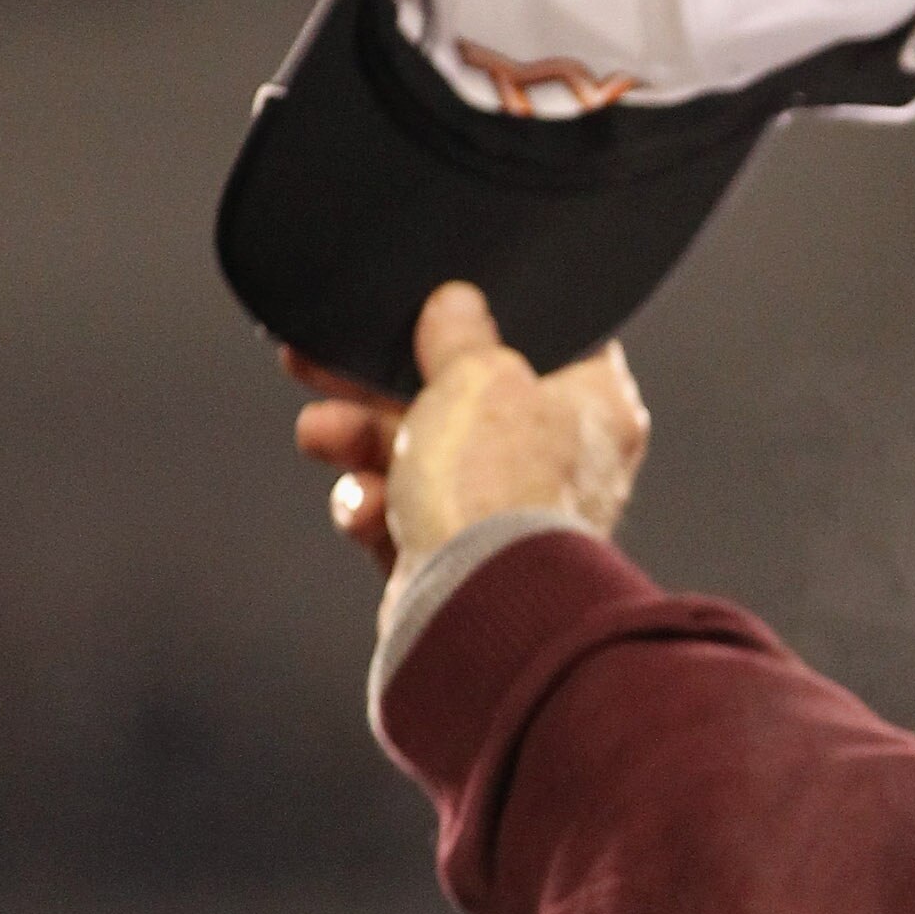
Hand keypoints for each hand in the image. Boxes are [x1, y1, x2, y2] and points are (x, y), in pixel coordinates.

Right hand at [286, 281, 650, 600]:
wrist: (473, 608)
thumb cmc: (496, 486)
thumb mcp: (478, 375)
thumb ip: (462, 332)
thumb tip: (456, 305)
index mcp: (594, 409)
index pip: (552, 344)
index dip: (489, 320)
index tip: (435, 305)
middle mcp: (561, 463)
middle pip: (462, 398)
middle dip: (381, 383)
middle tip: (320, 359)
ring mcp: (507, 516)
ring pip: (420, 457)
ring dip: (360, 441)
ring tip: (320, 432)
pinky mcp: (457, 562)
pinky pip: (404, 517)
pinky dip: (375, 508)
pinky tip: (364, 507)